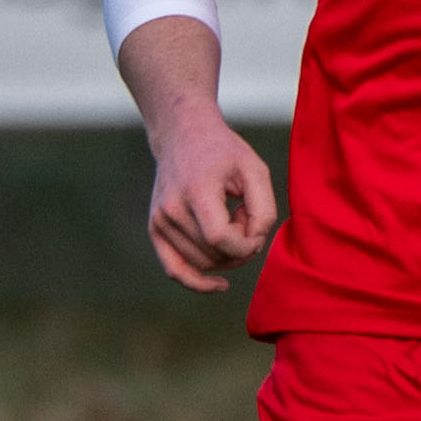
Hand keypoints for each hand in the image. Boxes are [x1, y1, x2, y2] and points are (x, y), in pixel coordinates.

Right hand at [145, 108, 280, 289]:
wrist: (183, 135)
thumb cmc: (224, 153)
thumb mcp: (255, 170)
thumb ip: (264, 210)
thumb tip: (253, 245)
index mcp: (196, 191)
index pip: (220, 238)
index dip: (245, 245)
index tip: (256, 231)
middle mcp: (172, 208)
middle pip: (213, 253)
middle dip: (238, 246)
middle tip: (245, 217)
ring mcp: (160, 220)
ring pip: (201, 263)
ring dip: (224, 253)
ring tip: (230, 222)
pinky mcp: (155, 228)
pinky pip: (175, 269)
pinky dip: (197, 282)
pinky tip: (219, 285)